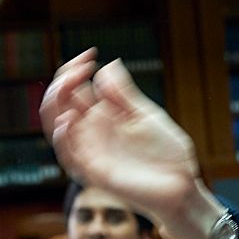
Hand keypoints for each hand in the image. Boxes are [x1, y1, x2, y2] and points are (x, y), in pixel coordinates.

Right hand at [42, 52, 216, 238]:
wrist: (182, 185)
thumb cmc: (167, 152)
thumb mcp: (146, 116)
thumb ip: (124, 95)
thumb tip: (107, 65)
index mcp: (101, 116)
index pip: (73, 89)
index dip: (74, 69)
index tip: (91, 53)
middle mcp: (90, 133)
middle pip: (58, 104)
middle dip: (62, 82)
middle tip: (80, 67)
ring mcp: (90, 152)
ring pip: (55, 127)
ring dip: (55, 105)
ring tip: (67, 84)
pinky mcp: (94, 173)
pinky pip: (69, 157)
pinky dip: (64, 138)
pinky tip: (69, 119)